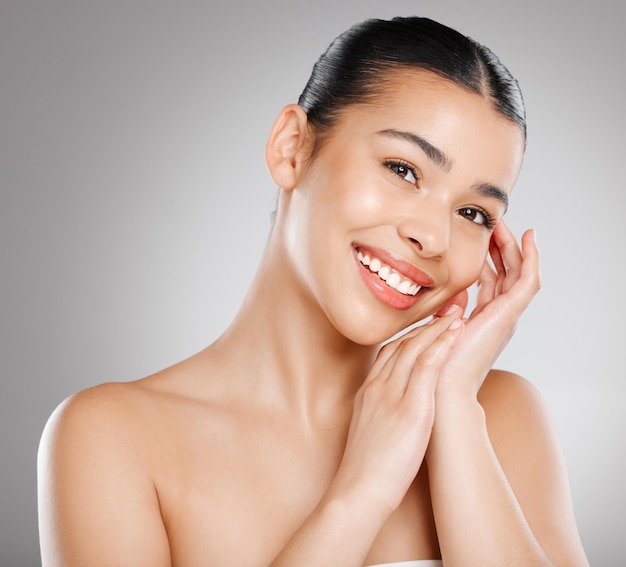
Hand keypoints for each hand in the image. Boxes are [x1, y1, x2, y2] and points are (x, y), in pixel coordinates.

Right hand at [328, 310, 462, 514]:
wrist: (357, 491)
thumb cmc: (364, 471)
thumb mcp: (369, 433)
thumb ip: (381, 415)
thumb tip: (396, 415)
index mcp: (368, 392)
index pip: (389, 352)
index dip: (410, 336)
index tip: (427, 326)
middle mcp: (377, 387)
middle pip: (402, 344)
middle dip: (426, 325)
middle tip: (446, 309)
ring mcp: (392, 395)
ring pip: (415, 348)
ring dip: (438, 327)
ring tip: (457, 314)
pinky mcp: (410, 407)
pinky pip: (427, 365)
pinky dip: (443, 344)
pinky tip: (457, 332)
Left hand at [434, 222, 540, 396]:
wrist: (443, 386)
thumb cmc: (436, 363)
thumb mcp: (439, 327)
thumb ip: (447, 310)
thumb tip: (450, 296)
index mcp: (483, 319)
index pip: (491, 280)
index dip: (488, 258)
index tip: (479, 237)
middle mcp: (499, 316)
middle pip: (507, 273)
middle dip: (501, 246)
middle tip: (493, 222)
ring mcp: (507, 316)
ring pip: (519, 273)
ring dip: (513, 246)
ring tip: (504, 223)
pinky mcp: (509, 314)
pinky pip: (528, 280)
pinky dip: (531, 258)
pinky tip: (528, 238)